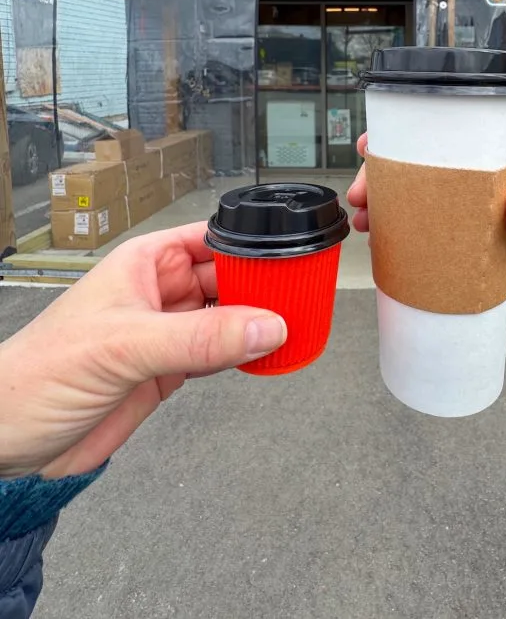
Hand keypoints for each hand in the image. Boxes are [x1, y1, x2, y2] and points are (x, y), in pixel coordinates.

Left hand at [0, 223, 285, 479]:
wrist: (8, 440)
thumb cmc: (39, 373)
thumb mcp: (126, 346)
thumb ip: (200, 338)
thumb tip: (264, 326)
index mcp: (144, 263)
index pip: (211, 239)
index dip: (251, 244)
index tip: (291, 256)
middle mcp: (159, 292)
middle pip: (228, 278)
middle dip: (263, 286)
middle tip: (304, 299)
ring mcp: (165, 332)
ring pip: (227, 318)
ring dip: (257, 323)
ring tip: (296, 325)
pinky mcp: (167, 371)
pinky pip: (218, 354)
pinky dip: (244, 355)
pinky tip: (265, 355)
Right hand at [348, 135, 505, 300]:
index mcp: (492, 156)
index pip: (441, 135)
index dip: (401, 137)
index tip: (371, 144)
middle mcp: (471, 178)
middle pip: (414, 169)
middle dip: (379, 176)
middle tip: (360, 195)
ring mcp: (463, 211)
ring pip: (412, 201)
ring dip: (383, 208)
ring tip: (364, 222)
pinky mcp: (461, 243)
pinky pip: (422, 236)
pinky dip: (399, 238)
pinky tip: (381, 246)